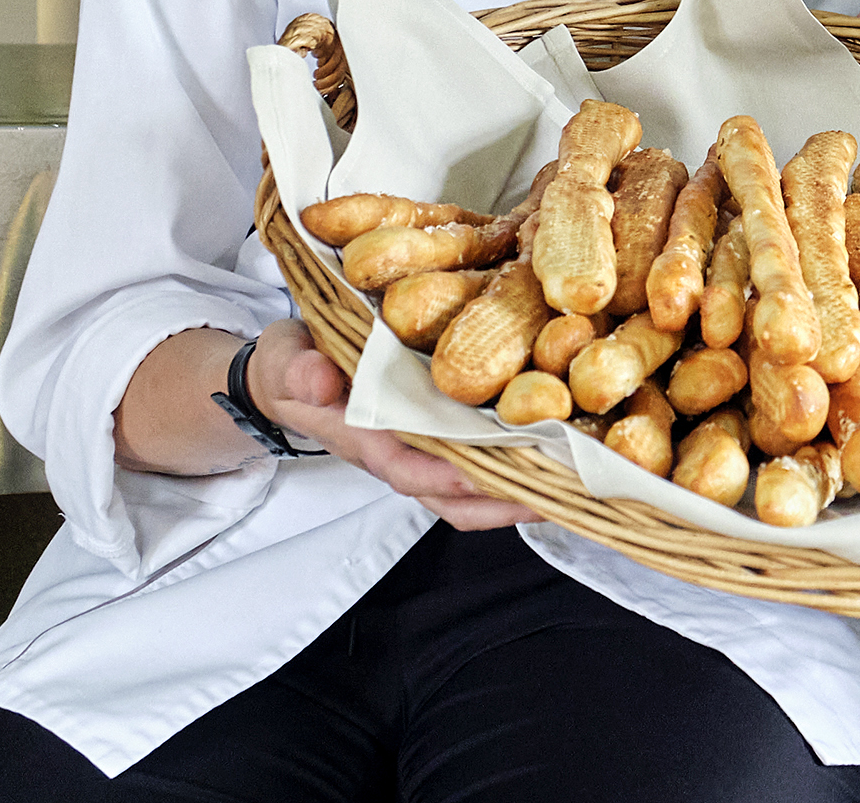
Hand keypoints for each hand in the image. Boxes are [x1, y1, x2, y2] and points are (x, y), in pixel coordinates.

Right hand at [248, 319, 541, 530]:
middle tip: (561, 491)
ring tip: (574, 483)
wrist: (289, 372)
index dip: (448, 475)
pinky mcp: (437, 435)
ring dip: (519, 491)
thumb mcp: (285, 360)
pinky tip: (557, 451)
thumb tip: (318, 381)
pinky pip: (479, 461)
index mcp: (361, 438)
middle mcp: (398, 453)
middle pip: (453, 497)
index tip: (490, 474)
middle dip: (504, 499)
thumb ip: (297, 370)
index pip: (406, 468)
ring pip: (473, 489)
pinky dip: (516, 464)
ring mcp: (420, 450)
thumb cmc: (290, 367)